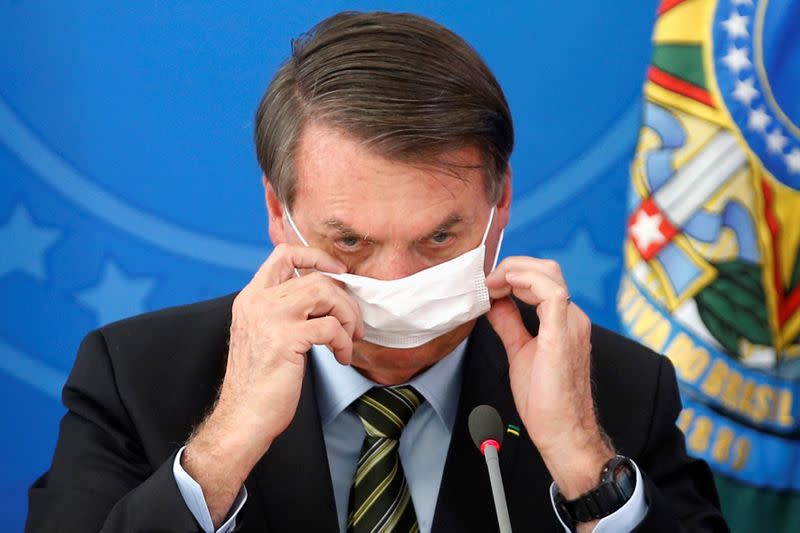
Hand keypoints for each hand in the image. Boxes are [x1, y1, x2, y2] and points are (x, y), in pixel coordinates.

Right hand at [182, 243, 362, 525]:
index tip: (338, 271)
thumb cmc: (259, 382)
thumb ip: (285, 310)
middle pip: (315, 277)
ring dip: (347, 316)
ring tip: (349, 340)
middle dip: (344, 299)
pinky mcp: (285, 339)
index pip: (283, 253)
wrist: (243, 418)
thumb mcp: (265, 334)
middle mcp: (258, 302)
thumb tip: (327, 298)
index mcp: (251, 297)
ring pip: (325, 293)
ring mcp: (270, 318)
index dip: (316, 256)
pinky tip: (341, 358)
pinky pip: (331, 327)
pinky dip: (344, 342)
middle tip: (353, 324)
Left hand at [485, 257, 613, 501]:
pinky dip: (525, 280)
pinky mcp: (562, 333)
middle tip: (485, 281)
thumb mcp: (519, 350)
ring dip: (514, 271)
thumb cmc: (546, 400)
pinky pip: (550, 292)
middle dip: (512, 265)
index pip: (541, 278)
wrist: (562, 432)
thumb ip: (509, 323)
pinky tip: (504, 286)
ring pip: (548, 273)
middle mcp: (572, 317)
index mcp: (563, 320)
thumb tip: (494, 303)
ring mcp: (570, 323)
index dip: (511, 273)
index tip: (486, 284)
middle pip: (547, 268)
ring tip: (491, 285)